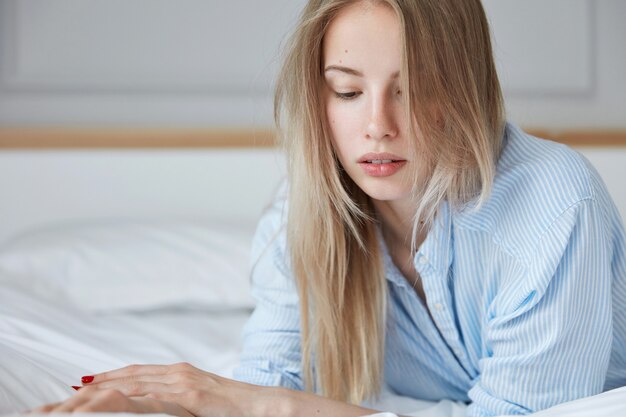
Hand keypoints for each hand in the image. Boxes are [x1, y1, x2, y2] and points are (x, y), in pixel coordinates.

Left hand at [75, 362, 276, 416]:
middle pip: (130, 376)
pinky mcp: (190, 397)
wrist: (264, 405)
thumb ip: (180, 400)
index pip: (138, 372)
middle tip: (72, 389)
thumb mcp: (202, 399)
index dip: (111, 376)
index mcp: (181, 373)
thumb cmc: (235, 406)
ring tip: (80, 397)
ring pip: (134, 384)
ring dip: (105, 391)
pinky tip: (109, 402)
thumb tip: (162, 406)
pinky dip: (126, 399)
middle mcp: (179, 373)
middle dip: (100, 382)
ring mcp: (183, 384)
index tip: (87, 381)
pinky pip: (151, 398)